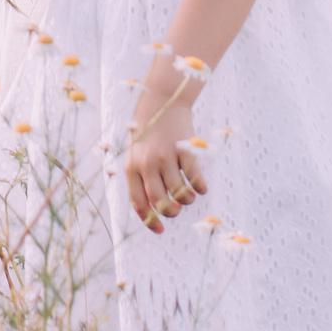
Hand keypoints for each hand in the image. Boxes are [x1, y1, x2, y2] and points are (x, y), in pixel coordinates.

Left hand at [125, 100, 206, 232]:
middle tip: (176, 209)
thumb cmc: (148, 133)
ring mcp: (166, 155)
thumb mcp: (135, 153)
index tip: (160, 230)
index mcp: (131, 166)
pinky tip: (200, 186)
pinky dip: (200, 187)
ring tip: (188, 195)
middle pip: (160, 201)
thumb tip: (151, 213)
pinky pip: (195, 178)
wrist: (162, 100)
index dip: (149, 220)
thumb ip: (139, 179)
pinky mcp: (184, 148)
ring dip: (187, 199)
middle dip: (170, 212)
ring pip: (180, 193)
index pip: (138, 202)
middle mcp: (147, 162)